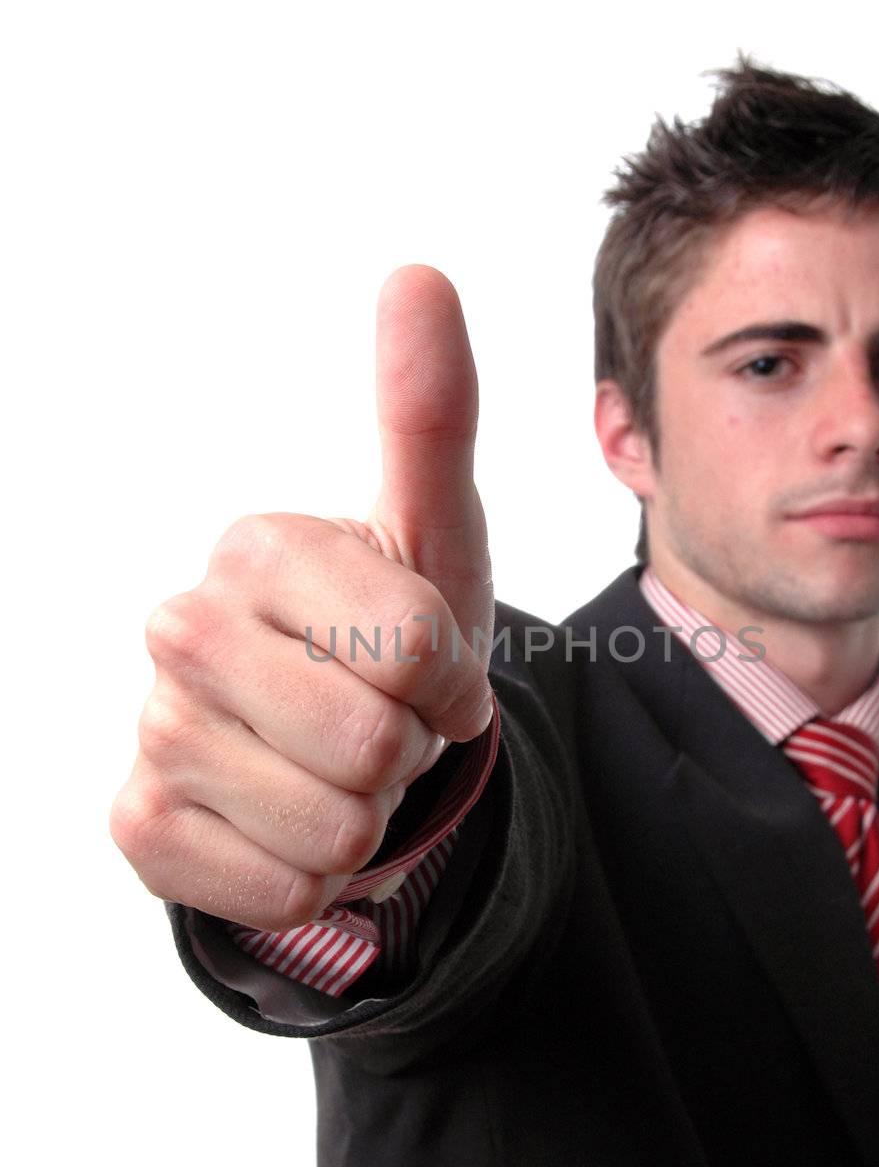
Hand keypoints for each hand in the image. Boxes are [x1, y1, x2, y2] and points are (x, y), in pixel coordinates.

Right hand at [110, 266, 493, 930]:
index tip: (427, 670)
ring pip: (330, 832)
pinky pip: (278, 894)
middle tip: (379, 727)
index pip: (415, 648)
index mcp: (256, 545)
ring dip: (365, 821)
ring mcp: (152, 729)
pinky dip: (313, 881)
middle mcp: (181, 628)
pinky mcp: (138, 827)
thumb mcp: (433, 532)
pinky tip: (288, 825)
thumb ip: (430, 412)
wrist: (339, 741)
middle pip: (369, 744)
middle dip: (406, 755)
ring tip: (336, 772)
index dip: (451, 683)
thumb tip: (419, 272)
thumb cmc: (392, 631)